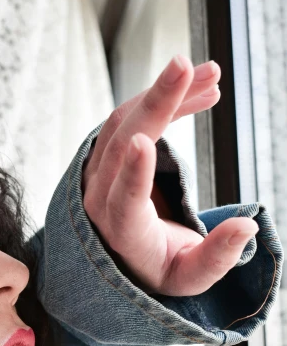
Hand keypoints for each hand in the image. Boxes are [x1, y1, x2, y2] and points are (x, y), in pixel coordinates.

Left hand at [82, 55, 258, 295]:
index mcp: (121, 232)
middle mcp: (99, 198)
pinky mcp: (107, 153)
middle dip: (155, 104)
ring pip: (125, 122)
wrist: (126, 255)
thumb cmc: (161, 267)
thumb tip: (247, 226)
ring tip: (211, 76)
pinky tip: (199, 88)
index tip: (143, 143)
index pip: (122, 201)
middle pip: (121, 144)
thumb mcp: (190, 277)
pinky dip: (163, 100)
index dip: (132, 173)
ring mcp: (98, 172)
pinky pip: (131, 117)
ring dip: (166, 94)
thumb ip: (216, 257)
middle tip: (186, 68)